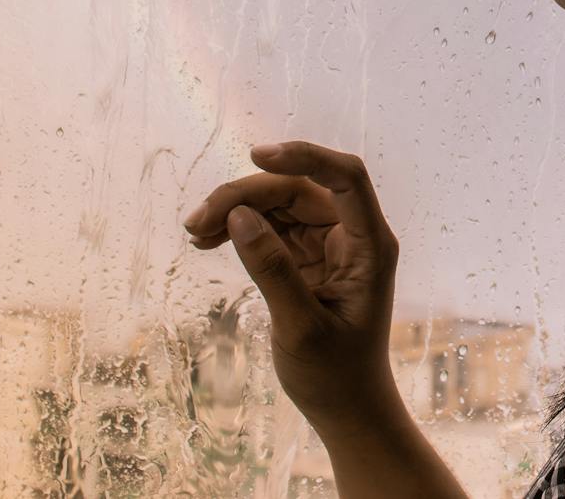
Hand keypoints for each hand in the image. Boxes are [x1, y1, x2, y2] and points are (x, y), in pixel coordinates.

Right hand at [181, 140, 403, 431]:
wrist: (345, 408)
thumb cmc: (334, 374)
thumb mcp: (300, 326)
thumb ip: (272, 269)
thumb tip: (240, 215)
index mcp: (370, 245)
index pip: (347, 178)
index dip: (305, 156)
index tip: (257, 156)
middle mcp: (353, 235)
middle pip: (300, 188)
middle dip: (248, 195)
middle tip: (197, 221)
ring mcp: (329, 243)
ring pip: (280, 204)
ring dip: (237, 209)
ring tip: (194, 231)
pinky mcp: (307, 256)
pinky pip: (272, 227)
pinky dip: (240, 229)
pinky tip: (207, 240)